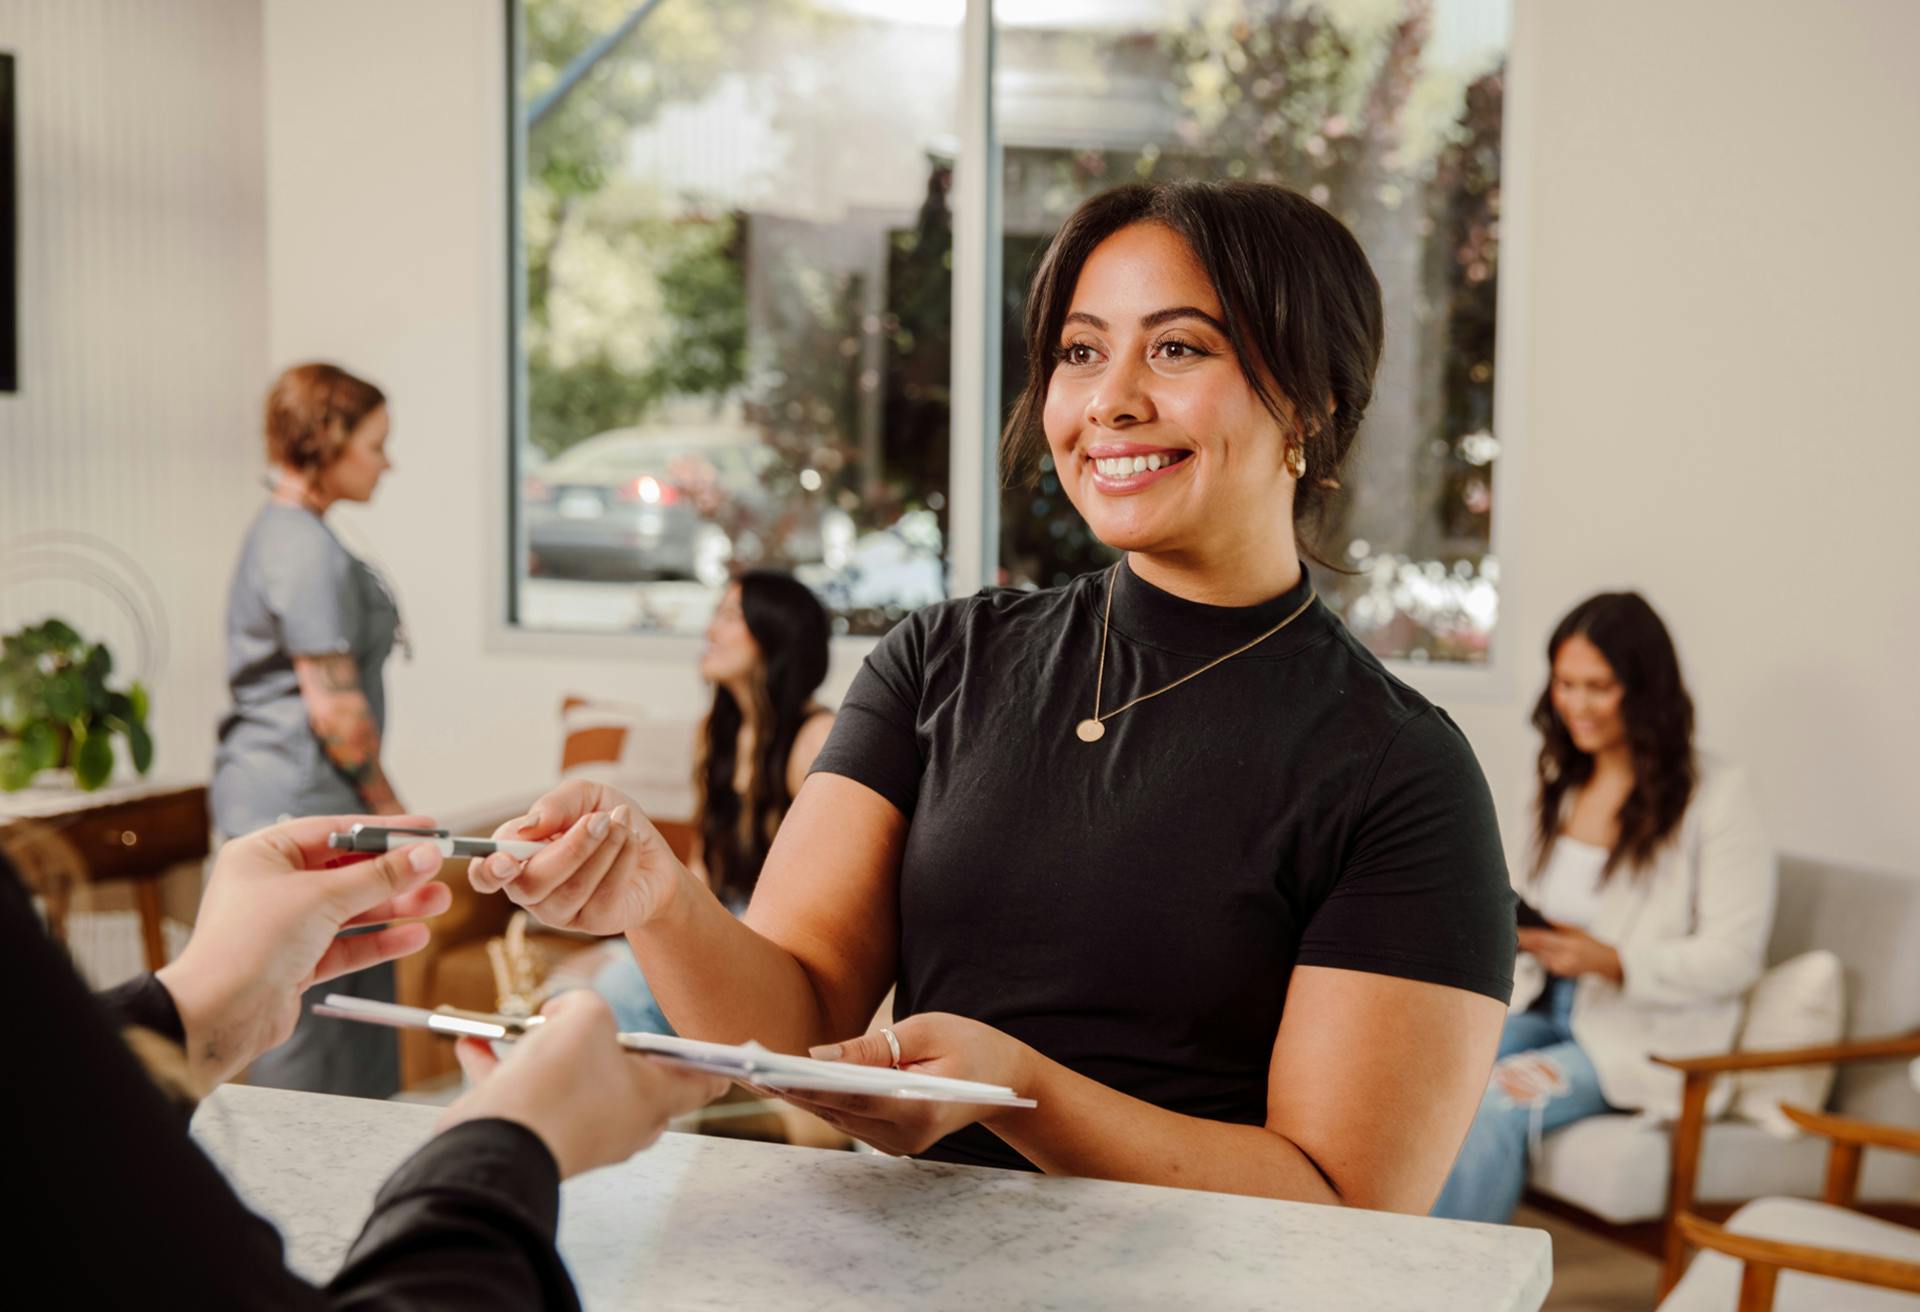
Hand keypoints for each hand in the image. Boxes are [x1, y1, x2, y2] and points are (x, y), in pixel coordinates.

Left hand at [156, 815, 452, 1086]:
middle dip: (396, 873)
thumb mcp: (323, 898)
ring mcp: (286, 926)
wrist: (219, 1016)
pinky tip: (414, 935)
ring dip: (396, 907)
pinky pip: (347, 944)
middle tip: (437, 869)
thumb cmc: (249, 945)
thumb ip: (379, 876)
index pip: (336, 832)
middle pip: (348, 871)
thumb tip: (423, 855)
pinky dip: (380, 940)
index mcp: (264, 854)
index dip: (385, 830)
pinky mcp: (297, 962)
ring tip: (438, 902)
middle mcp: (273, 886)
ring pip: (352, 909)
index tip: (425, 829)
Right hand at [438, 990, 726, 1177]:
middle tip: (595, 1021)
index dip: (712, 1063)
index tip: (722, 1054)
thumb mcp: (585, 1017)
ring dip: (546, 1049)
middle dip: (610, 1044)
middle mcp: (621, 1121)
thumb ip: (585, 1004)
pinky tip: (474, 1042)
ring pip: (572, 1080)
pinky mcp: (536, 1135)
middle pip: (632, 1077)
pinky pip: (525, 1092)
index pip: (700, 1082)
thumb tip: (562, 1015)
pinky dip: (503, 1066)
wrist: (495, 1142)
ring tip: (525, 1024)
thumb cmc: (556, 1083)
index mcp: (653, 1098)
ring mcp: (578, 1132)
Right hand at [466, 781, 685, 935]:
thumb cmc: (610, 822)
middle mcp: (532, 890)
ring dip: (602, 849)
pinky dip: (622, 859)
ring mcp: (561, 912)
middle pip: (531, 884)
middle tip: (600, 819)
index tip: (506, 860)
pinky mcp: (595, 922)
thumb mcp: (586, 796)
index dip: (488, 871)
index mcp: (517, 857)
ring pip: (570, 889)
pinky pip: (603, 896)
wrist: (653, 853)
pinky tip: (631, 841)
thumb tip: (529, 826)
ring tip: (621, 821)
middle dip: (570, 848)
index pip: (485, 875)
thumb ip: (556, 803)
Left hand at [757, 1013, 1036, 1156]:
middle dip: (790, 1089)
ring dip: (798, 1095)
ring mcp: (898, 1144)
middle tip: (745, 1067)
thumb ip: (873, 1046)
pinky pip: (847, 1118)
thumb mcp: (928, 1030)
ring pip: (836, 1117)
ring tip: (755, 1069)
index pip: (853, 1098)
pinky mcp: (891, 1140)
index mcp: (920, 1110)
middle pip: (836, 1111)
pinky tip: (788, 1080)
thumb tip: (818, 1056)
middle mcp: (905, 1137)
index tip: (769, 1072)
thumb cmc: (971, 1045)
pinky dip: (819, 1099)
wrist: (1005, 1082)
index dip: (807, 1086)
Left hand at [1516, 924, 1623, 982]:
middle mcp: (1563, 959)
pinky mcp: (1558, 973)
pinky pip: (1541, 960)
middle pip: (1536, 948)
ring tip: (1515, 935)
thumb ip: (1553, 925)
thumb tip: (1534, 917)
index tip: (1513, 928)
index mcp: (1568, 945)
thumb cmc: (1588, 942)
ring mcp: (1560, 968)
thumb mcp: (1573, 929)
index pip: (1541, 939)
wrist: (1602, 961)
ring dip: (1526, 946)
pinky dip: (1534, 952)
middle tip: (1508, 930)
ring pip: (1536, 955)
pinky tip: (1527, 946)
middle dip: (1522, 939)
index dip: (1525, 934)